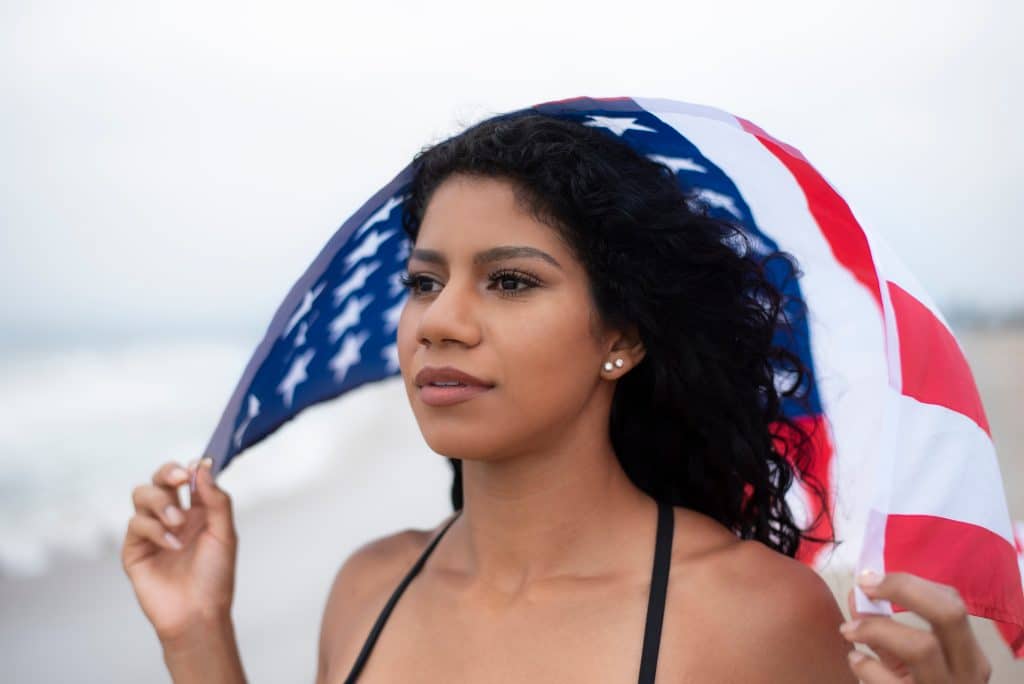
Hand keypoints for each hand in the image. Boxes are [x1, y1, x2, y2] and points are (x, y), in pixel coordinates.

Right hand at [121, 458, 238, 643]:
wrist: (198, 612)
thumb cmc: (215, 576)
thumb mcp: (225, 534)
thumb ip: (216, 500)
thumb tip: (202, 467)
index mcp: (198, 510)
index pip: (188, 477)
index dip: (190, 467)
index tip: (197, 465)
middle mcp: (173, 516)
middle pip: (159, 479)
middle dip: (168, 472)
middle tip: (181, 479)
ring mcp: (152, 531)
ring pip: (142, 494)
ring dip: (161, 502)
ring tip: (178, 521)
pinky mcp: (135, 548)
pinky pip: (136, 523)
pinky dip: (155, 529)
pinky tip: (173, 544)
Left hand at [840, 570, 991, 682]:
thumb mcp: (903, 659)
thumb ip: (882, 625)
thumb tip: (858, 592)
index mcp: (966, 654)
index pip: (951, 603)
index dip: (908, 582)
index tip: (869, 577)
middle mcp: (966, 673)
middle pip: (949, 614)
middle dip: (904, 590)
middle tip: (865, 587)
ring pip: (922, 647)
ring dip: (877, 630)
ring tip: (849, 631)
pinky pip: (892, 683)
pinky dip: (867, 666)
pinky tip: (856, 662)